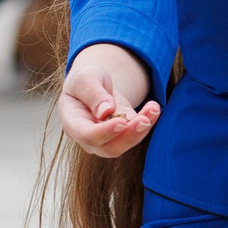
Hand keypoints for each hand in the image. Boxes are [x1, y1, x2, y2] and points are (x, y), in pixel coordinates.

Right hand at [59, 42, 157, 157]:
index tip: (121, 122)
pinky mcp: (123, 134)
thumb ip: (93, 94)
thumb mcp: (85, 79)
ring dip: (141, 129)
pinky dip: (147, 121)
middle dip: (129, 136)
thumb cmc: (84, 81)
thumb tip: (106, 112)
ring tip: (154, 108)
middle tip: (144, 120)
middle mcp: (89, 137)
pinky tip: (154, 108)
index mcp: (73, 123)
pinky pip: (136, 133)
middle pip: (109, 148)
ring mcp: (107, 139)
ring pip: (125, 144)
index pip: (87, 135)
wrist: (93, 85)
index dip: (104, 132)